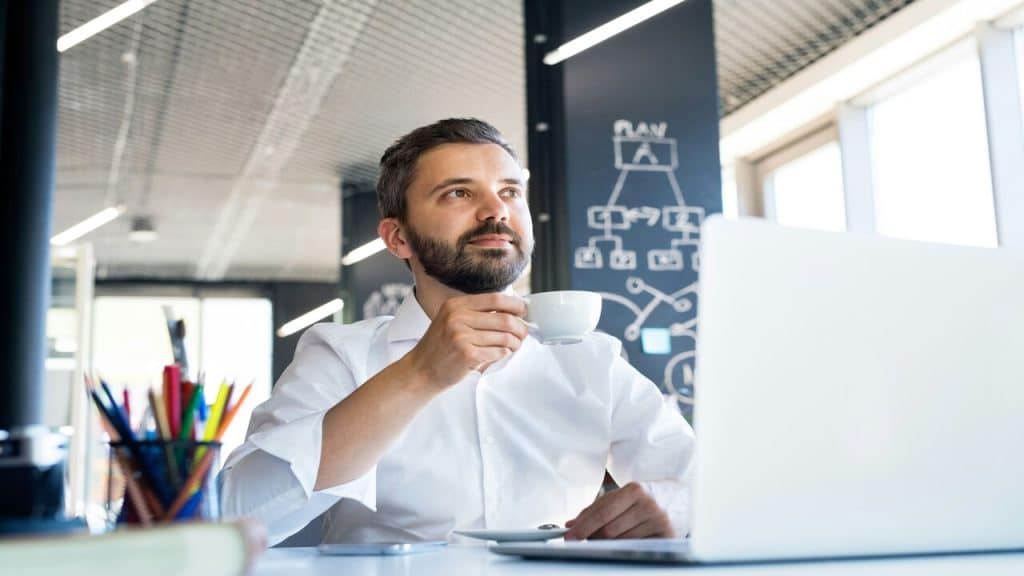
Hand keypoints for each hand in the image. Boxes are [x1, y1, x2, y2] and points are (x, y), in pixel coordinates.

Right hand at [405, 293, 527, 388]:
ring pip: (504, 337)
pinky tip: (500, 354)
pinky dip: (503, 354)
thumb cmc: (439, 348)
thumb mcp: (451, 321)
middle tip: (524, 333)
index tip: (523, 310)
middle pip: (504, 319)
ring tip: (515, 346)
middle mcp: (457, 317)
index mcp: (455, 305)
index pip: (495, 299)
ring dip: (515, 343)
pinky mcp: (467, 354)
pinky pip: (497, 352)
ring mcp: (461, 336)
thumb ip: (475, 314)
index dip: (514, 304)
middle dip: (520, 327)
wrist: (420, 370)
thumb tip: (510, 311)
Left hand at [564, 482, 674, 539]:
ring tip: (610, 538)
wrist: (681, 498)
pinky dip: (625, 548)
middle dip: (593, 537)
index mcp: (634, 490)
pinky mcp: (667, 536)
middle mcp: (648, 504)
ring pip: (621, 542)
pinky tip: (626, 541)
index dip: (583, 526)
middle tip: (586, 540)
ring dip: (609, 544)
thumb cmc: (647, 497)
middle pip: (609, 530)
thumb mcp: (623, 496)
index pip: (601, 513)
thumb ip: (597, 508)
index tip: (570, 536)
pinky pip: (636, 548)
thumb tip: (572, 524)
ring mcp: (658, 521)